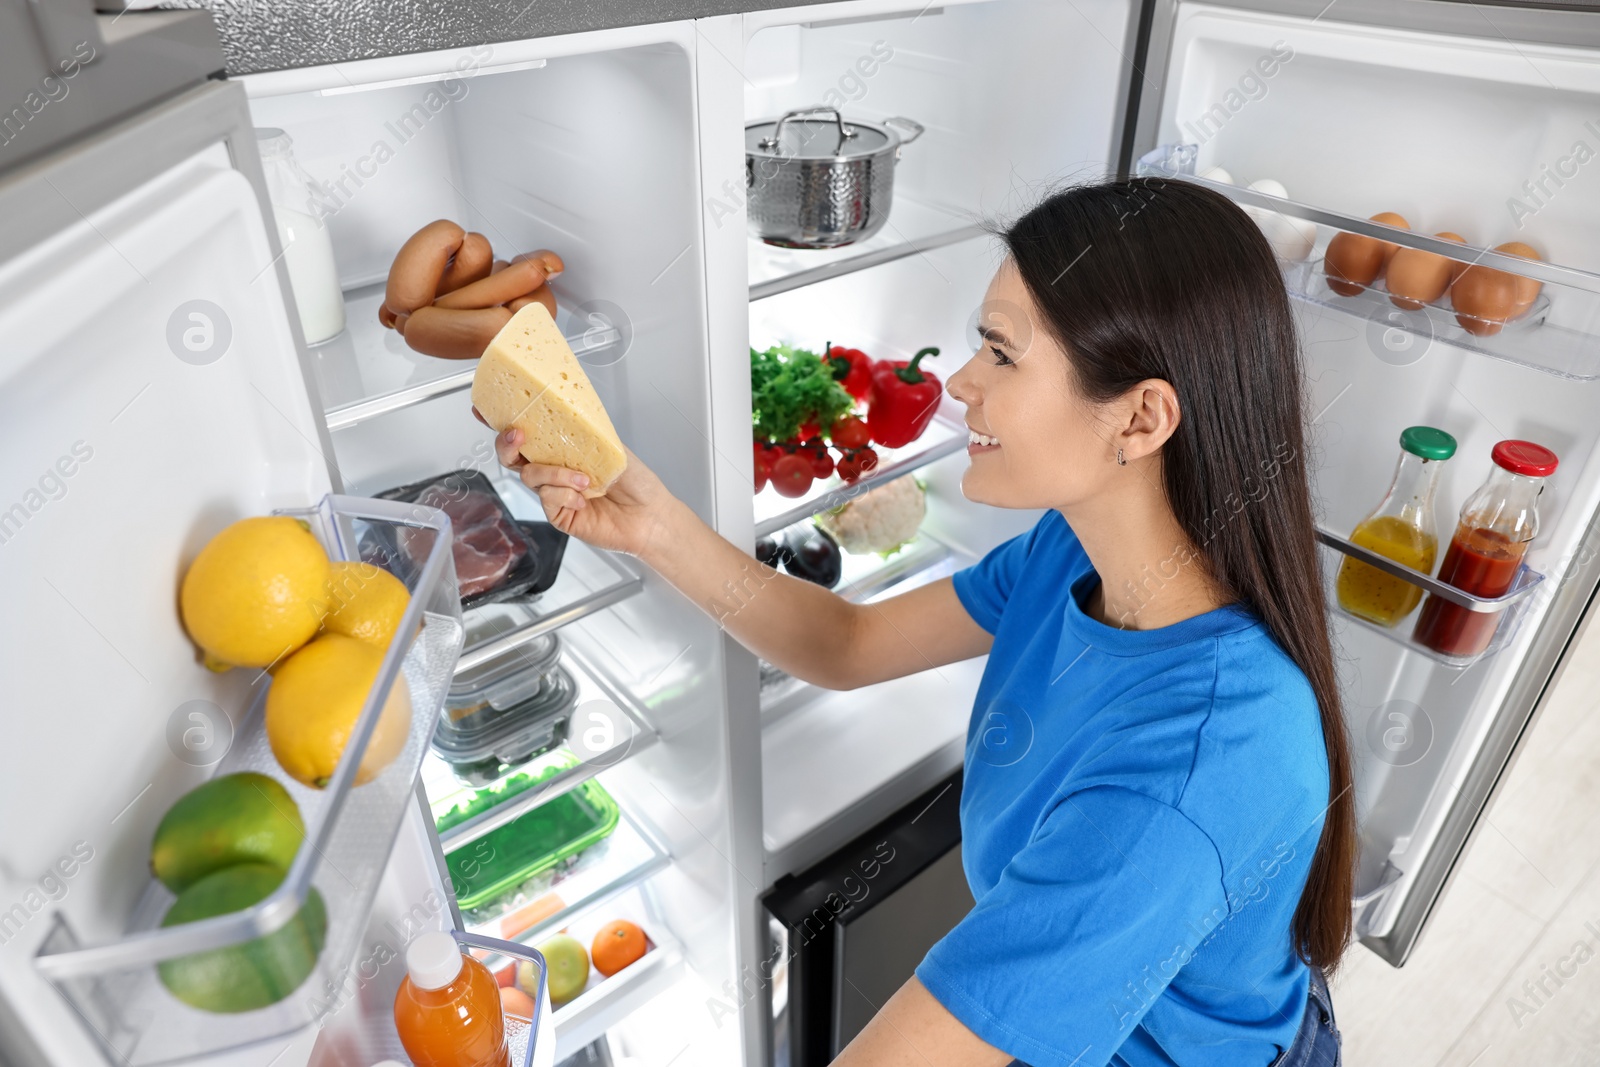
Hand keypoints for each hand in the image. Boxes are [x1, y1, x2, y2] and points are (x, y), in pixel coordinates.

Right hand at [476, 407, 674, 558]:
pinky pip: (546, 498)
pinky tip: (584, 499)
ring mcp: (553, 493)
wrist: (649, 515)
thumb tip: (565, 408)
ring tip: (583, 480)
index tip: (482, 409)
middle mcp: (553, 470)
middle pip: (512, 456)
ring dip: (555, 474)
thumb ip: (583, 430)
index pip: (527, 432)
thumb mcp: (609, 445)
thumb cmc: (636, 481)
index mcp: (562, 449)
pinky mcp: (557, 515)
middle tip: (518, 434)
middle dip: (508, 443)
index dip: (501, 421)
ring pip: (530, 475)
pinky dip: (563, 495)